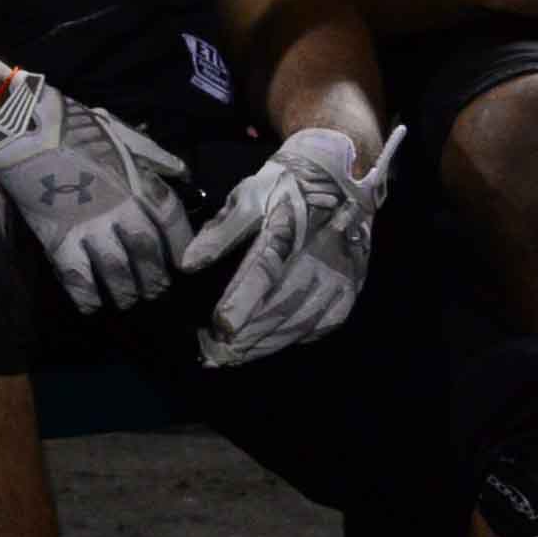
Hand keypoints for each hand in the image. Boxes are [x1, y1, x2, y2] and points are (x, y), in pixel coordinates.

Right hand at [0, 69, 191, 312]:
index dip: (182, 245)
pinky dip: (85, 296)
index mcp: (137, 180)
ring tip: (127, 300)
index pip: (172, 221)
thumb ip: (154, 156)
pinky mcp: (57, 237)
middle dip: (154, 277)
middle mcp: (119, 208)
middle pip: (146, 252)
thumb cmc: (74, 126)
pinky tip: (90, 306)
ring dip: (125, 291)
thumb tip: (184, 174)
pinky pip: (76, 276)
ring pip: (116, 270)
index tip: (184, 263)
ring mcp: (88, 226)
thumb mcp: (123, 132)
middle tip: (156, 290)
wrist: (22, 129)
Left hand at [179, 126, 400, 366]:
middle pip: (280, 306)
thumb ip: (221, 232)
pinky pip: (321, 325)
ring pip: (299, 321)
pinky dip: (291, 339)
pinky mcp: (350, 289)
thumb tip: (187, 264)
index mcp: (290, 229)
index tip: (220, 327)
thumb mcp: (250, 195)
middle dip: (245, 335)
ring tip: (230, 359)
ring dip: (263, 343)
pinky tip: (265, 346)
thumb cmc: (287, 186)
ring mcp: (339, 276)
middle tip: (212, 355)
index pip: (264, 271)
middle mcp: (319, 256)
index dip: (242, 301)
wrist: (343, 177)